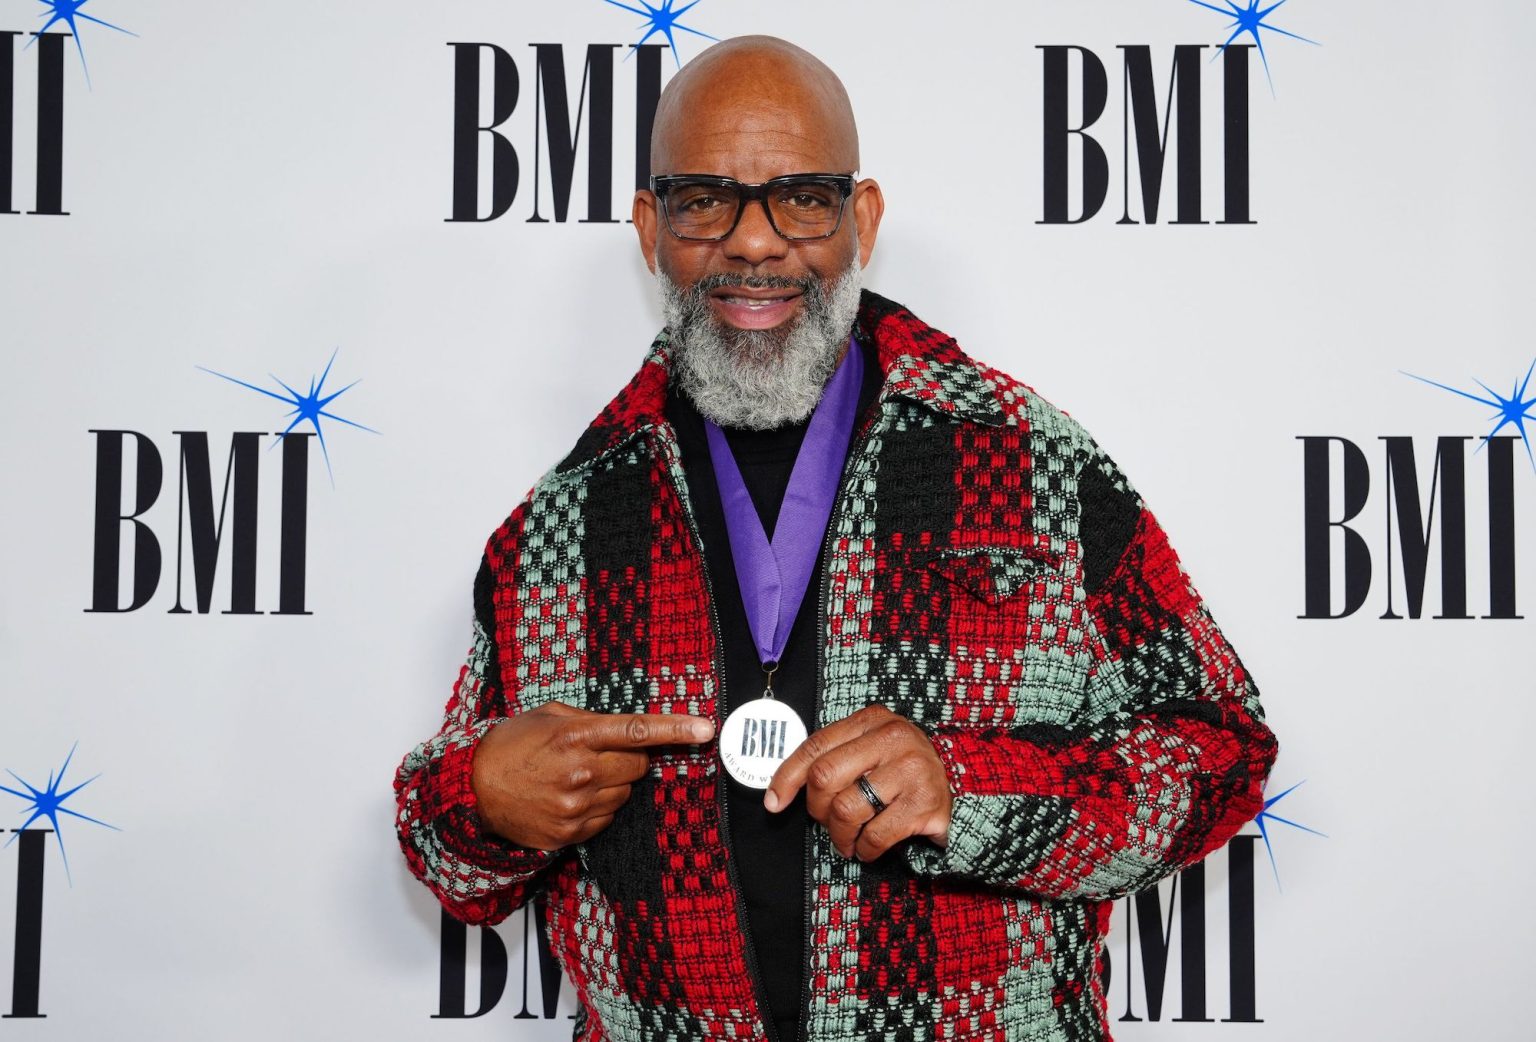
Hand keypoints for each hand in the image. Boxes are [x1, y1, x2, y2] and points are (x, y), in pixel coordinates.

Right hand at [471, 702, 713, 849]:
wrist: (473, 789)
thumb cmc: (511, 746)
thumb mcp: (547, 716)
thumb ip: (589, 720)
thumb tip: (625, 729)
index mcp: (577, 736)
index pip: (638, 730)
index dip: (676, 729)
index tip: (705, 728)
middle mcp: (582, 771)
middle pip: (639, 765)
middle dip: (630, 758)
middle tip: (601, 754)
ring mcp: (577, 806)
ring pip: (625, 793)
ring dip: (613, 783)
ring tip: (576, 777)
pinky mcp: (570, 832)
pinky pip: (608, 818)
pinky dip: (598, 807)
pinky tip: (569, 797)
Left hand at [764, 705, 952, 860]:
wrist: (959, 789)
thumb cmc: (899, 772)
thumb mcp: (869, 751)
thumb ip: (833, 759)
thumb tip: (777, 795)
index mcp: (872, 720)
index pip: (816, 746)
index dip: (787, 777)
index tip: (774, 803)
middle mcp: (893, 737)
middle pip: (825, 777)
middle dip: (818, 810)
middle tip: (829, 823)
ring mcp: (912, 768)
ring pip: (846, 809)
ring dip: (841, 836)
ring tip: (848, 841)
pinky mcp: (925, 803)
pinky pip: (875, 835)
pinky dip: (865, 849)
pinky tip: (869, 848)